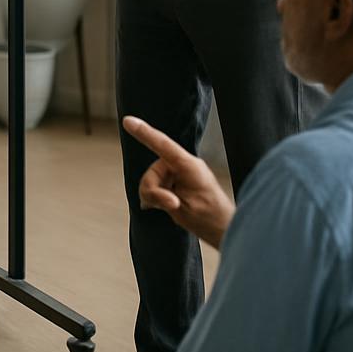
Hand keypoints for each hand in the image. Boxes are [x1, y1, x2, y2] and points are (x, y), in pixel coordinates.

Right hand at [122, 115, 235, 250]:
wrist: (224, 230)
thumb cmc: (211, 219)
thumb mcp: (184, 211)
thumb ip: (163, 199)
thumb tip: (149, 196)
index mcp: (189, 166)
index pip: (163, 145)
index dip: (144, 133)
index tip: (128, 121)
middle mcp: (183, 164)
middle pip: (153, 171)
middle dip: (153, 191)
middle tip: (170, 206)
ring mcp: (179, 172)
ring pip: (152, 180)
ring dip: (155, 196)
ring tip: (173, 209)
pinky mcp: (176, 181)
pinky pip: (156, 185)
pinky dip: (157, 197)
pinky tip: (168, 206)